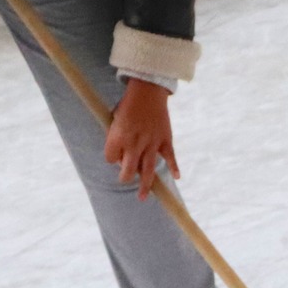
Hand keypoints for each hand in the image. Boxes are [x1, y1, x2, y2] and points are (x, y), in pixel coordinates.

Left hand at [106, 78, 178, 200]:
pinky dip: (174, 167)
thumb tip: (121, 154)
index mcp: (118, 137)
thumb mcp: (114, 118)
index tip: (115, 155)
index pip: (109, 159)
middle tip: (126, 178)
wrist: (147, 90)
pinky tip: (177, 176)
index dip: (111, 158)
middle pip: (127, 171)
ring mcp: (151, 143)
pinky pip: (170, 157)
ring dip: (145, 186)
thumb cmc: (128, 104)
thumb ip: (116, 137)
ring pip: (147, 170)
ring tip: (142, 197)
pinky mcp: (165, 139)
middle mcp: (133, 143)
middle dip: (125, 177)